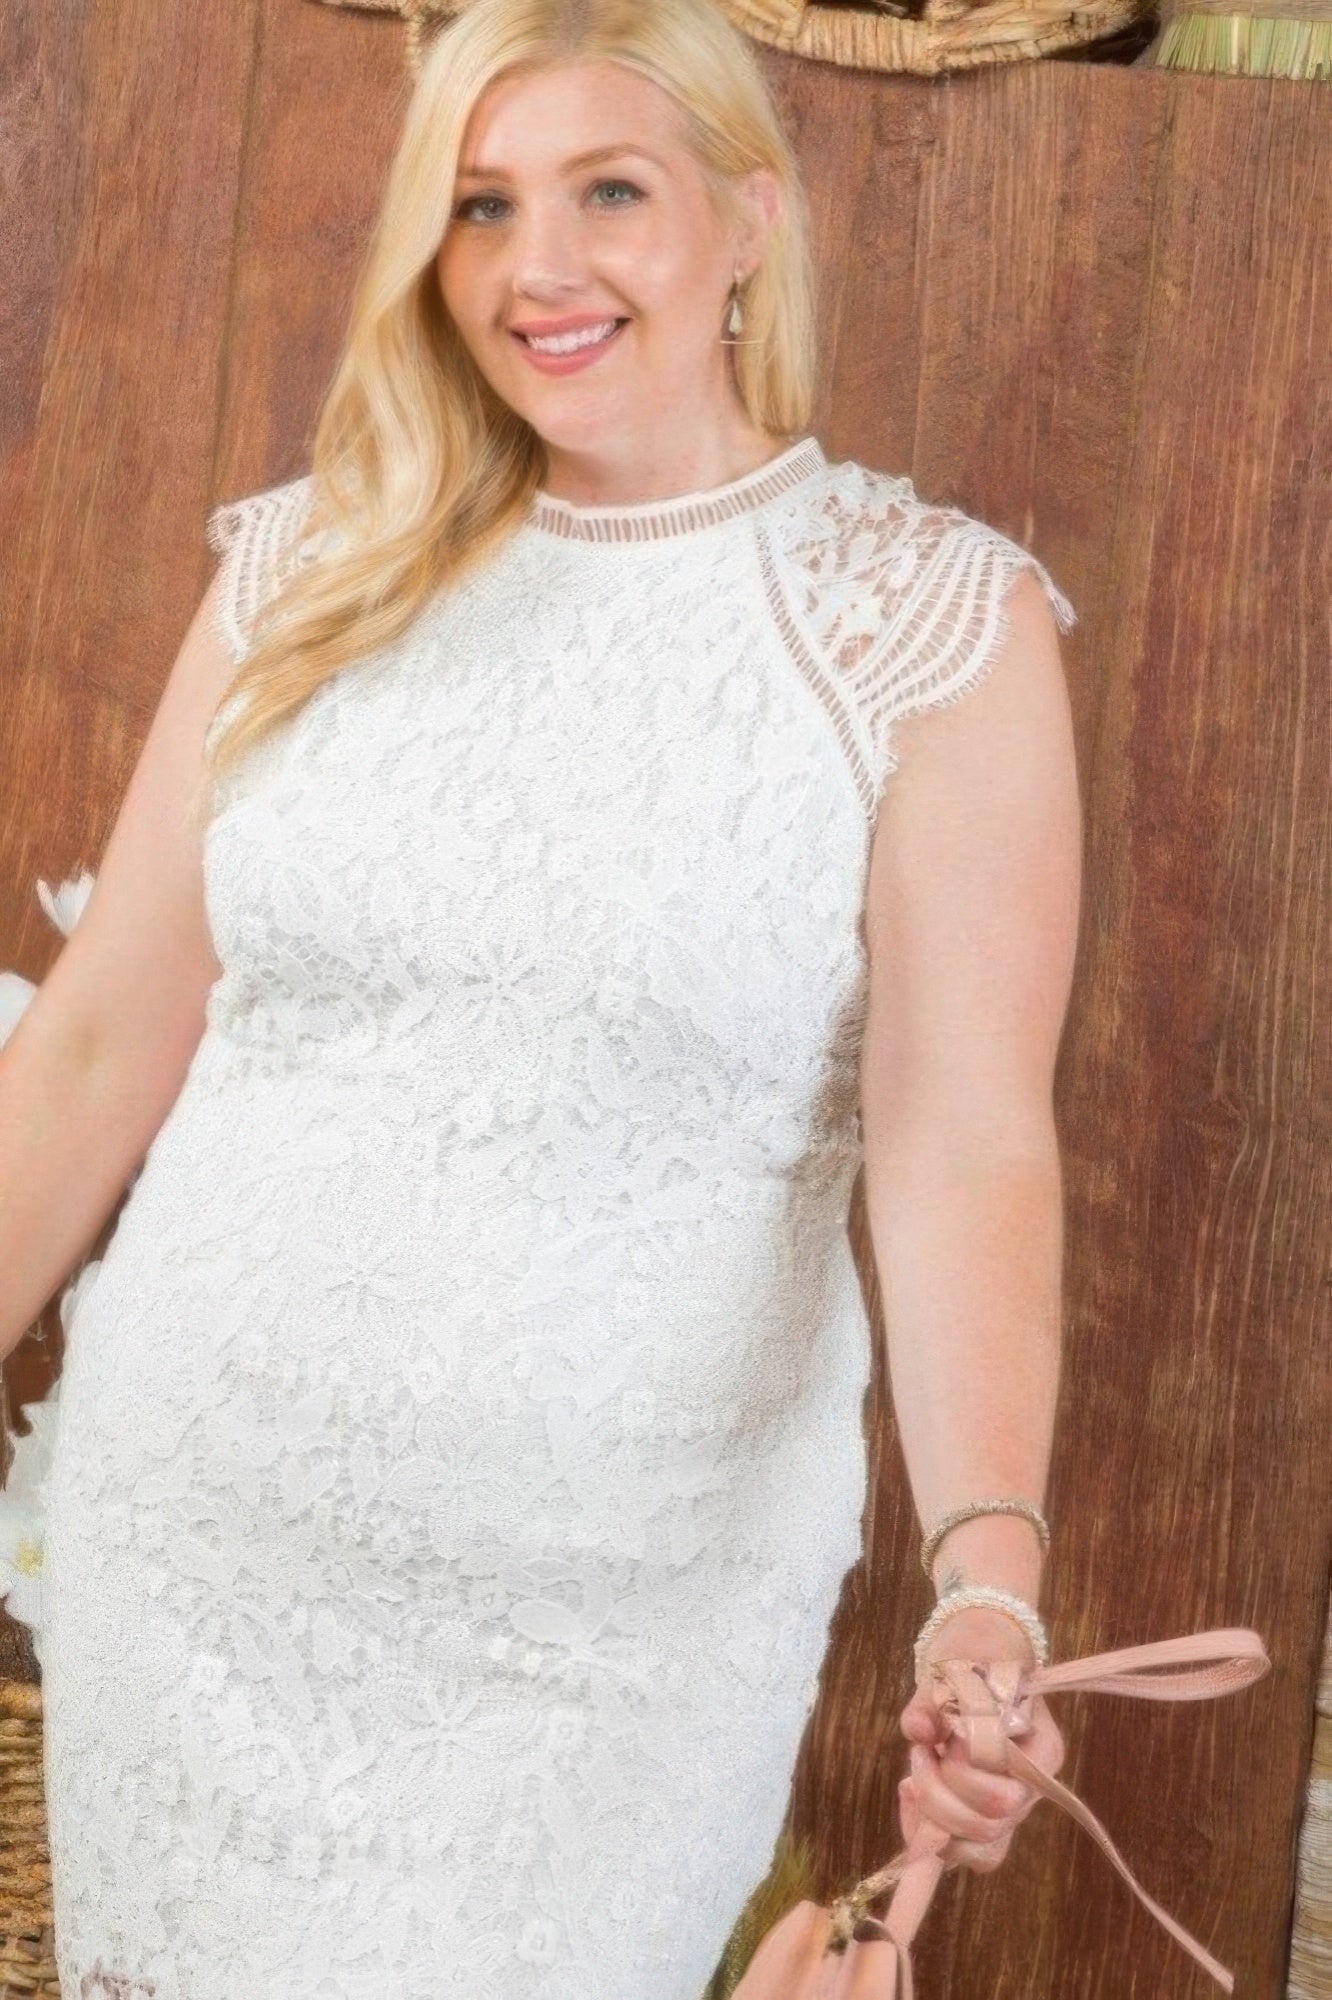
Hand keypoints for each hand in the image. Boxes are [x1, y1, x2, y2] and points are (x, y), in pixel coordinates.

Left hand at [896, 1604, 1064, 1873]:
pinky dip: (928, 1834)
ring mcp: (1011, 1811)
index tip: (940, 1738)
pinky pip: (963, 1852)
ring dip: (934, 1818)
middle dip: (941, 1796)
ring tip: (913, 1779)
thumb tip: (919, 1729)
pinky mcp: (983, 1821)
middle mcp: (1033, 1789)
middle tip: (920, 1754)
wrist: (979, 1662)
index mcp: (1042, 1750)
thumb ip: (931, 1700)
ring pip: (981, 1850)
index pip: (1006, 1791)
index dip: (962, 1775)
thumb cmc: (973, 1666)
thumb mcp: (953, 1671)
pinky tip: (910, 1797)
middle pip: (991, 1825)